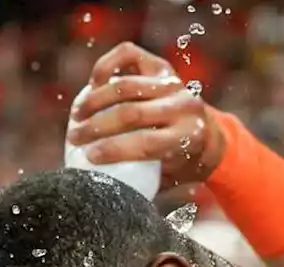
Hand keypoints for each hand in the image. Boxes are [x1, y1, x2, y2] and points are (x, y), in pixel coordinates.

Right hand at [66, 41, 224, 190]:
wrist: (208, 138)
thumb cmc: (179, 165)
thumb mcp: (169, 179)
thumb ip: (144, 183)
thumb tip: (107, 195)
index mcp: (189, 138)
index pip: (145, 143)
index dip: (113, 150)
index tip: (88, 157)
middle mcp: (184, 106)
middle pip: (131, 113)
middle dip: (97, 126)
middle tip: (75, 137)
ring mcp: (173, 83)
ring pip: (125, 86)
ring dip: (94, 100)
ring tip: (77, 115)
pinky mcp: (162, 66)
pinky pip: (128, 56)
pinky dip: (106, 66)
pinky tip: (92, 84)